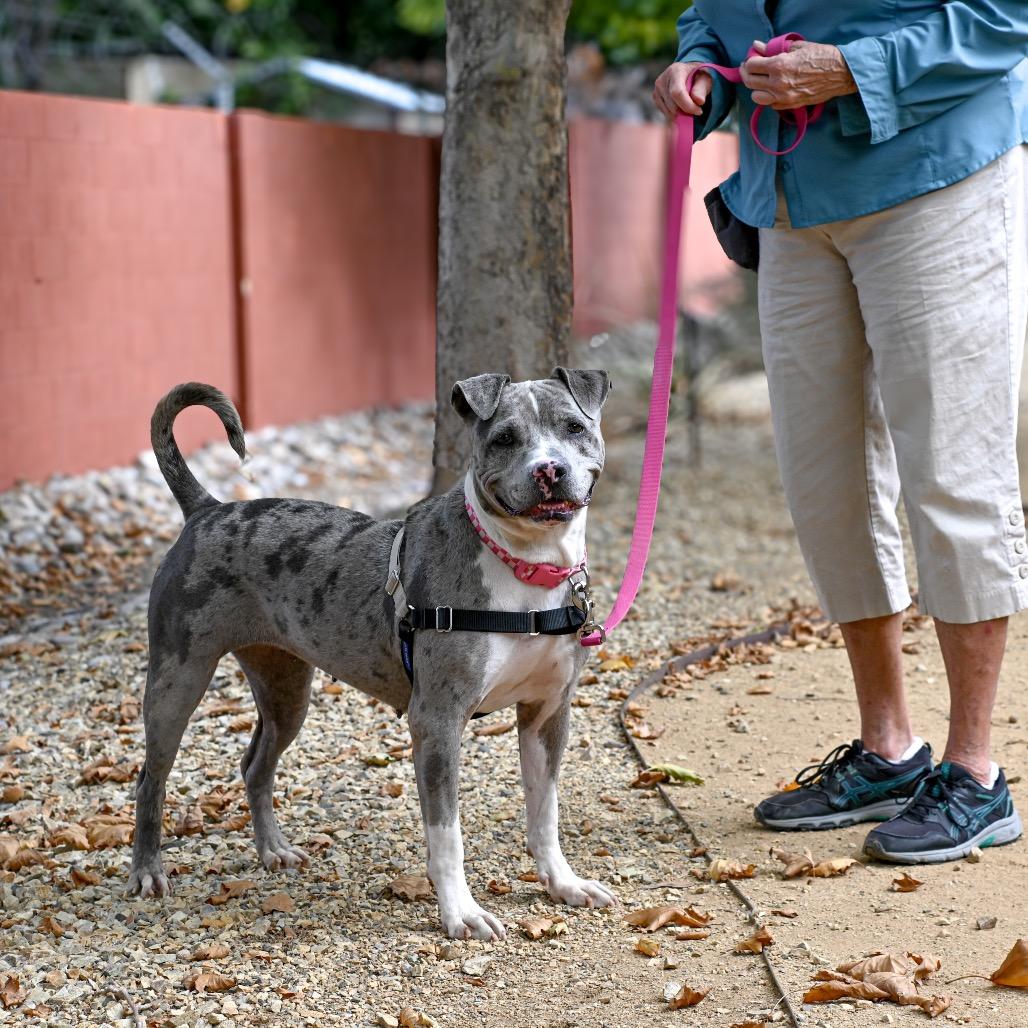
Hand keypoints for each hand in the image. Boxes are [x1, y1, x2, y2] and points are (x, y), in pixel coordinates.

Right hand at [653, 62, 713, 119]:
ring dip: (681, 114)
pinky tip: (681, 106)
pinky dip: (675, 114)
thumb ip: (701, 89)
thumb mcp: (704, 79)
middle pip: (673, 106)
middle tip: (696, 108)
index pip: (677, 93)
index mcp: (675, 71)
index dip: (688, 105)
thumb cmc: (697, 76)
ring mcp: (656, 90)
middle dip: (686, 111)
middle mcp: (662, 80)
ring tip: (689, 105)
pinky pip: (666, 113)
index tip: (699, 111)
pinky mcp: (655, 98)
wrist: (687, 73)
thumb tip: (699, 101)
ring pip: (669, 112)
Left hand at [741, 39, 855, 109]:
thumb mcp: (797, 47)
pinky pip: (770, 104)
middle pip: (750, 82)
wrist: (840, 73)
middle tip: (751, 68)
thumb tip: (757, 46)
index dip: (749, 61)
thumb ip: (773, 48)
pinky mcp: (790, 105)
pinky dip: (768, 97)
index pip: (751, 65)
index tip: (751, 59)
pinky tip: (773, 89)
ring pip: (756, 97)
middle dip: (748, 73)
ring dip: (756, 88)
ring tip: (762, 81)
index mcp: (779, 65)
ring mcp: (783, 97)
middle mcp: (778, 83)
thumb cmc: (822, 56)